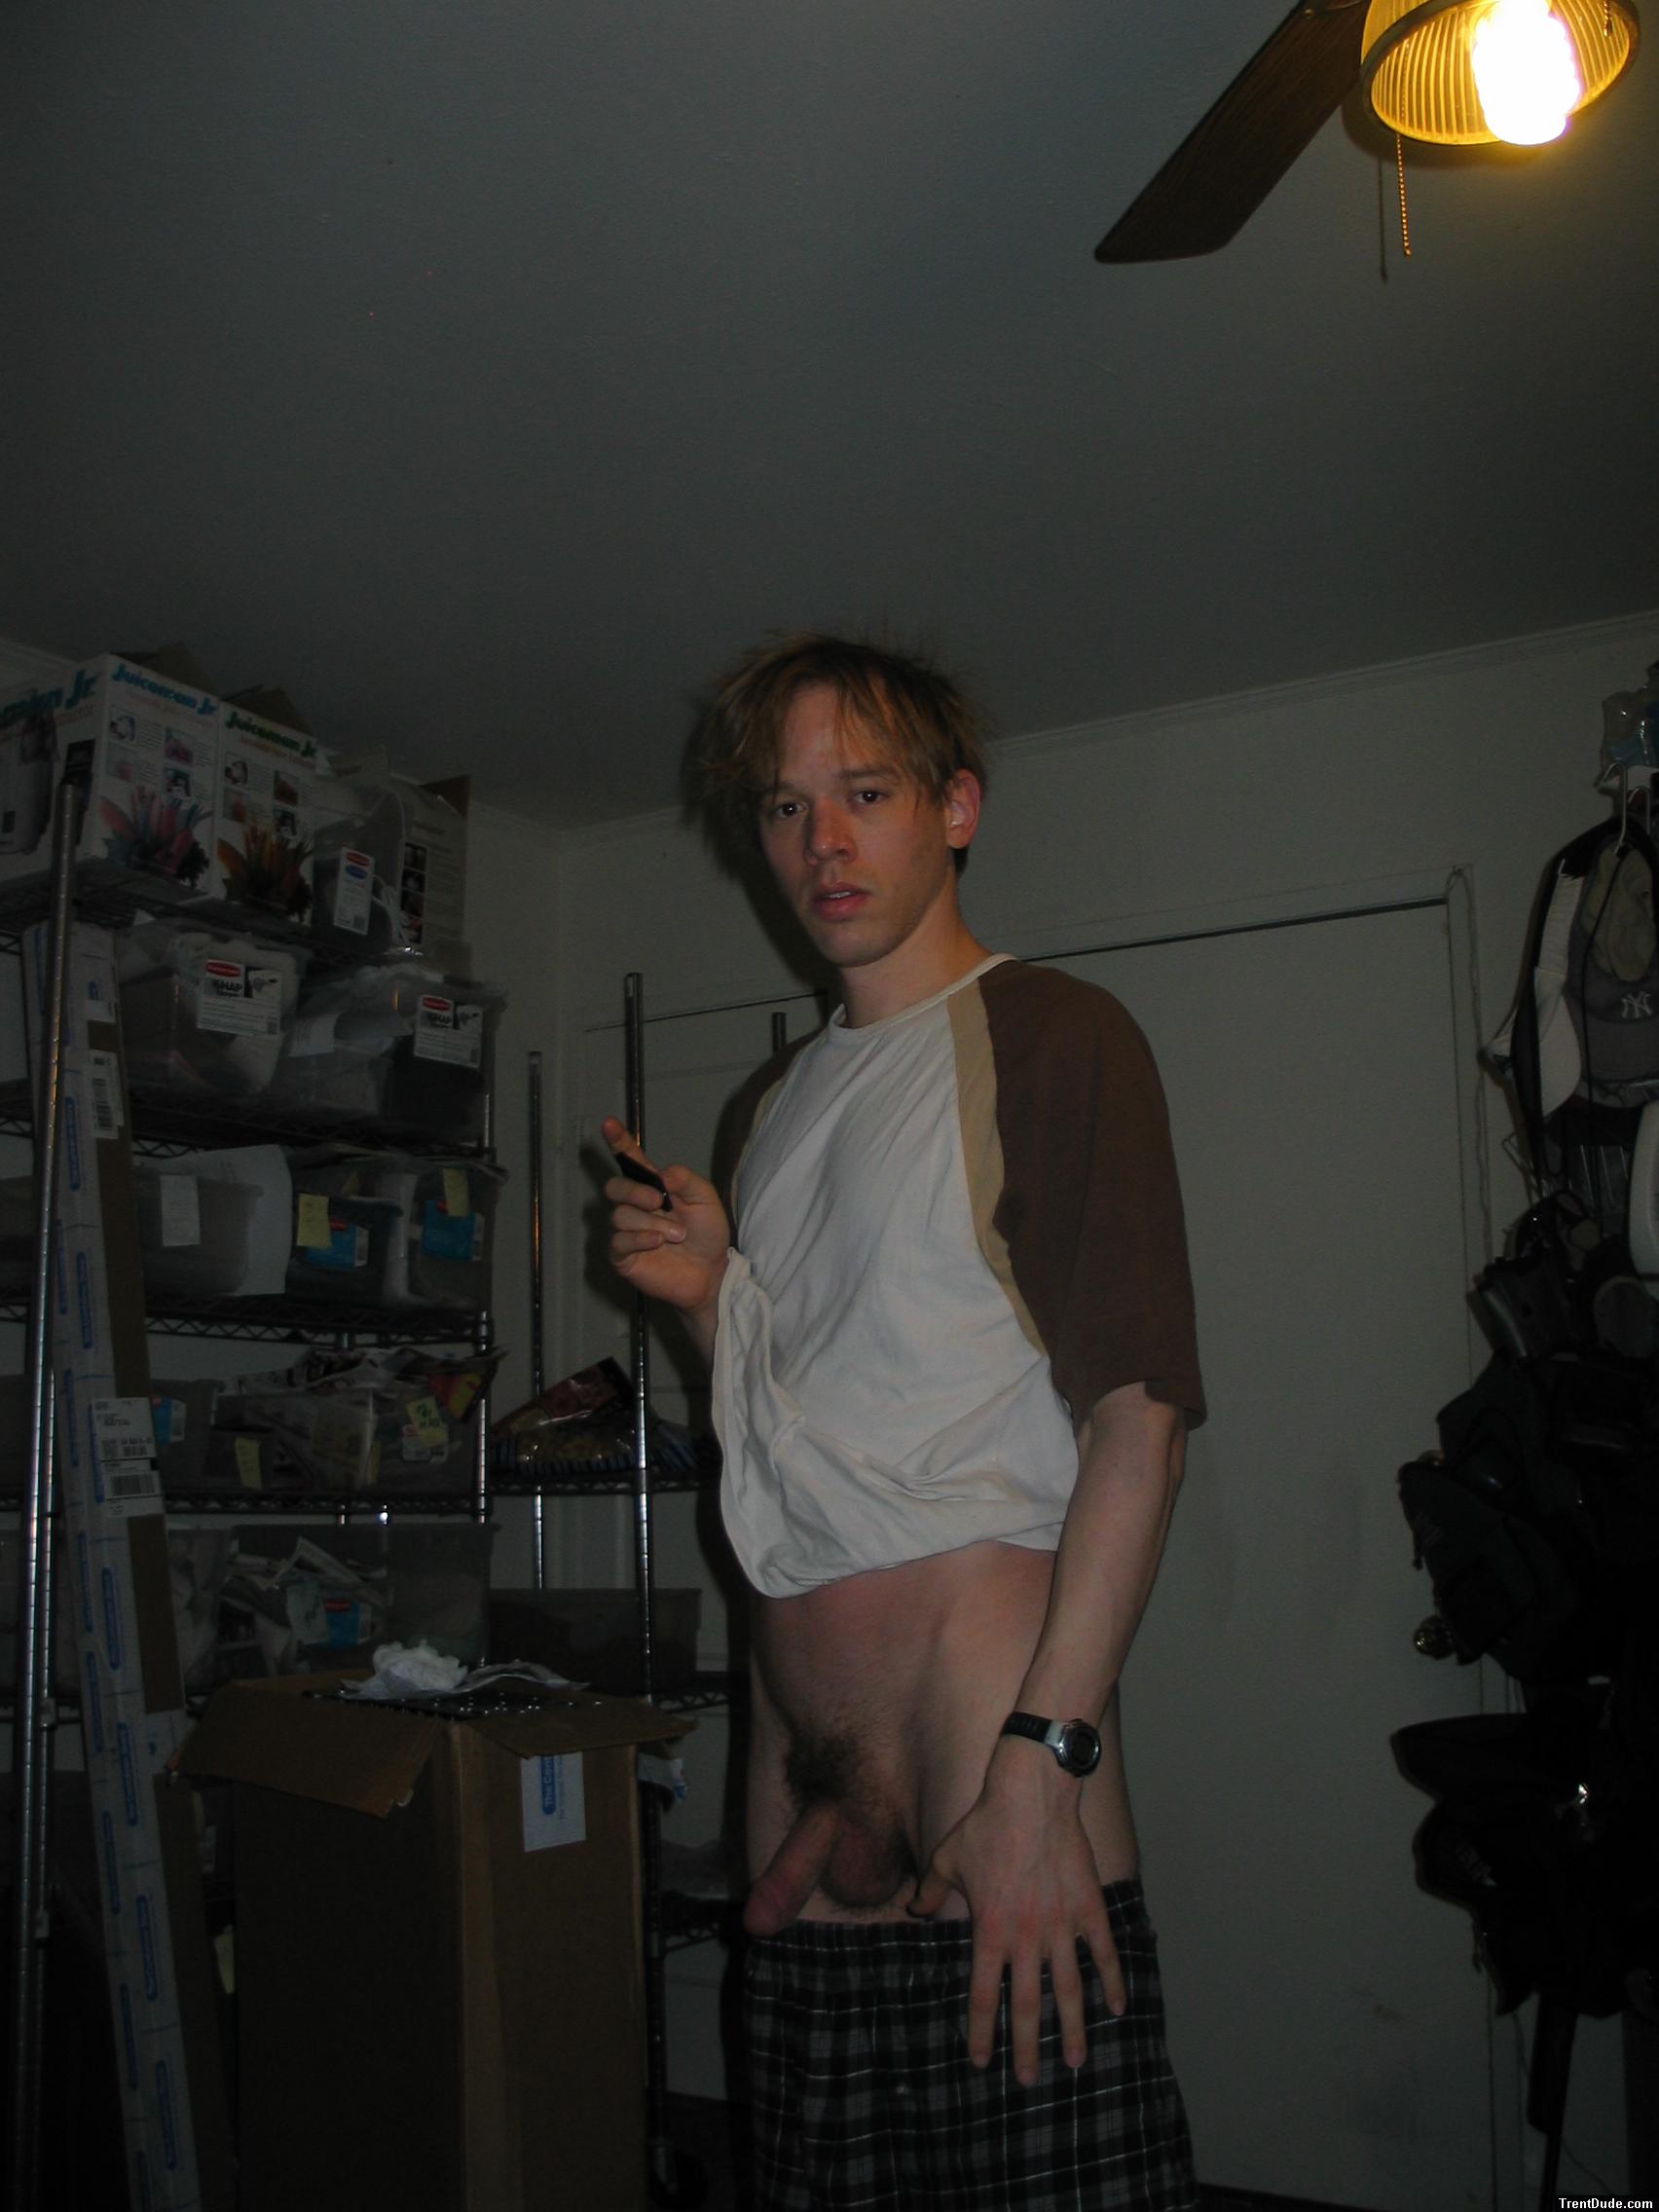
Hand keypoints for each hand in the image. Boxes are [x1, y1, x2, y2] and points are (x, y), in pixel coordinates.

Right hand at [600, 1117, 729, 1331]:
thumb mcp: (706, 1200)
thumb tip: (660, 1173)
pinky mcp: (623, 1256)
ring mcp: (627, 1231)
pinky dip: (640, 1238)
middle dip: (634, 1191)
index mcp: (653, 1186)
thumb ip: (686, 1180)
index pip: (630, 1160)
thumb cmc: (707, 1235)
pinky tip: (658, 1242)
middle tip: (659, 1202)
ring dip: (652, 1223)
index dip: (618, 1141)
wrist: (711, 1273)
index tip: (608, 1123)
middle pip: (615, 1187)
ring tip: (677, 1235)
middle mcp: (636, 1206)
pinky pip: (619, 1241)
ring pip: (621, 1216)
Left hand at [909, 1741, 1122, 2086]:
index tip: (979, 2061)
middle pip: (1029, 2005)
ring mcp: (1062, 1925)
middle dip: (1028, 2047)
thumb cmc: (986, 1824)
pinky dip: (1114, 1981)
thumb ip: (932, 1891)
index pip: (983, 1995)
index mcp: (990, 1930)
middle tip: (1028, 2081)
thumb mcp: (947, 1857)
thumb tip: (915, 1910)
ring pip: (1070, 1990)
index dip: (981, 2031)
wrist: (1032, 1794)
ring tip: (1077, 2062)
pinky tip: (1118, 2007)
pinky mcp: (1089, 1907)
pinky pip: (1104, 1953)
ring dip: (1074, 2029)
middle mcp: (1027, 1937)